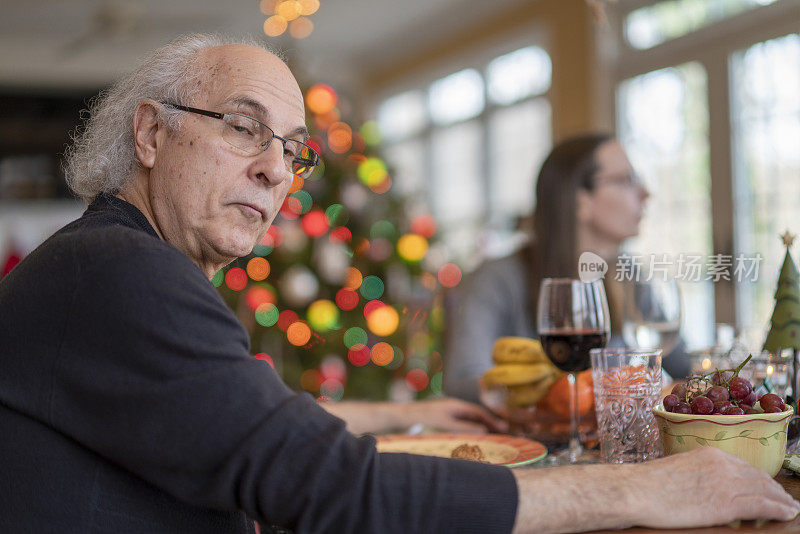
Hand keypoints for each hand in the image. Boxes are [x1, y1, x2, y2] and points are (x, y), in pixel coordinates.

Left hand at [401, 397, 507, 433]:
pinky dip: (473, 431)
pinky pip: (464, 425)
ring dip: (483, 428)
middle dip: (491, 424)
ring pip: (471, 421)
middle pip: (477, 415)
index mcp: (457, 405)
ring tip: (495, 438)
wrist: (406, 415)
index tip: (504, 427)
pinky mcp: (447, 420)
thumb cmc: (425, 418)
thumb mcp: (446, 424)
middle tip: (505, 433)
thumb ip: (464, 427)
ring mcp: (451, 413)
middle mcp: (456, 408)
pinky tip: (477, 439)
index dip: (492, 419)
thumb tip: (483, 430)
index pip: (479, 412)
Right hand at [631, 447, 799, 527]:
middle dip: (774, 489)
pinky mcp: (727, 503)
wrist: (638, 490)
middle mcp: (723, 464)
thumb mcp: (678, 470)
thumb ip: (697, 474)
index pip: (743, 465)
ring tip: (790, 507)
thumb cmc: (648, 484)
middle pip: (758, 477)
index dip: (759, 478)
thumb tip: (704, 486)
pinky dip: (779, 509)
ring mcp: (726, 483)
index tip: (766, 486)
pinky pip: (763, 505)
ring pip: (765, 490)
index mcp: (709, 453)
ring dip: (781, 500)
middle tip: (784, 499)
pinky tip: (787, 513)